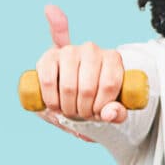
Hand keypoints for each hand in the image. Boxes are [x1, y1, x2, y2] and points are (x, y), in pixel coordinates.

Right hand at [30, 5, 113, 139]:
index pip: (109, 85)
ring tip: (70, 110)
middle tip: (82, 114)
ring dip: (68, 107)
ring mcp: (69, 50)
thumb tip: (109, 114)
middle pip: (87, 89)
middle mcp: (92, 49)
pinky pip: (48, 82)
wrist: (73, 84)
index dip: (101, 106)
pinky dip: (51, 100)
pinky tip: (56, 105)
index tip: (97, 112)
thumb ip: (116, 113)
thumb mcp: (111, 106)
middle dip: (83, 110)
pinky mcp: (49, 56)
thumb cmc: (96, 96)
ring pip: (68, 87)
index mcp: (112, 58)